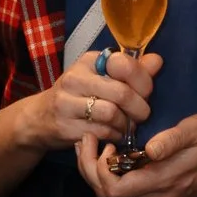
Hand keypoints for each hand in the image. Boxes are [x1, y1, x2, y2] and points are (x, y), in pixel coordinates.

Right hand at [22, 51, 161, 155]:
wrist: (39, 118)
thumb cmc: (78, 96)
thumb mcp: (101, 78)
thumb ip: (131, 70)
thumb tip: (158, 61)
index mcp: (89, 61)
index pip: (124, 65)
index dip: (143, 82)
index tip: (146, 93)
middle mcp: (75, 77)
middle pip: (121, 93)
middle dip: (139, 108)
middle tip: (142, 116)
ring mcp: (67, 102)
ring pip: (112, 114)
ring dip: (126, 125)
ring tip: (127, 126)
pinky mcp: (65, 126)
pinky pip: (101, 132)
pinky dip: (115, 136)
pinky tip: (114, 135)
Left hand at [76, 111, 196, 196]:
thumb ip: (173, 139)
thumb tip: (149, 149)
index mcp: (165, 180)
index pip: (113, 188)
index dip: (94, 167)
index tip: (96, 139)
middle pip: (109, 196)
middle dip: (90, 170)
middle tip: (88, 140)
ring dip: (101, 174)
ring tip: (99, 145)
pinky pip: (130, 196)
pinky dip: (115, 179)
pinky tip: (117, 157)